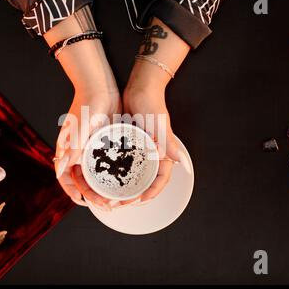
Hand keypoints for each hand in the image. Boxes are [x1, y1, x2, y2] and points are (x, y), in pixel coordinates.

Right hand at [54, 87, 120, 209]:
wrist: (101, 86)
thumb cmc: (87, 104)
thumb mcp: (81, 127)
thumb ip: (73, 148)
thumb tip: (61, 169)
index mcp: (68, 149)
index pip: (65, 176)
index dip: (71, 191)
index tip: (83, 202)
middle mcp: (78, 151)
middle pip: (81, 179)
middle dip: (91, 194)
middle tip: (106, 204)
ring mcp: (91, 148)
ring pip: (94, 173)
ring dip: (102, 186)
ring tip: (115, 197)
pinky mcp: (103, 143)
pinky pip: (105, 163)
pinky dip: (110, 173)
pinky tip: (122, 180)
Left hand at [123, 86, 179, 201]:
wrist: (139, 87)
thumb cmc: (151, 104)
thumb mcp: (158, 125)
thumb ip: (168, 144)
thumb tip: (180, 162)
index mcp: (163, 151)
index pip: (162, 178)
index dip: (153, 191)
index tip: (140, 200)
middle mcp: (153, 151)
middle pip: (148, 178)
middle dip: (137, 192)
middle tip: (122, 201)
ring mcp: (142, 147)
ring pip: (136, 171)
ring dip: (127, 183)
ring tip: (114, 192)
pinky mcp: (131, 141)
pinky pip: (126, 160)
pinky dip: (119, 169)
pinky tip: (108, 175)